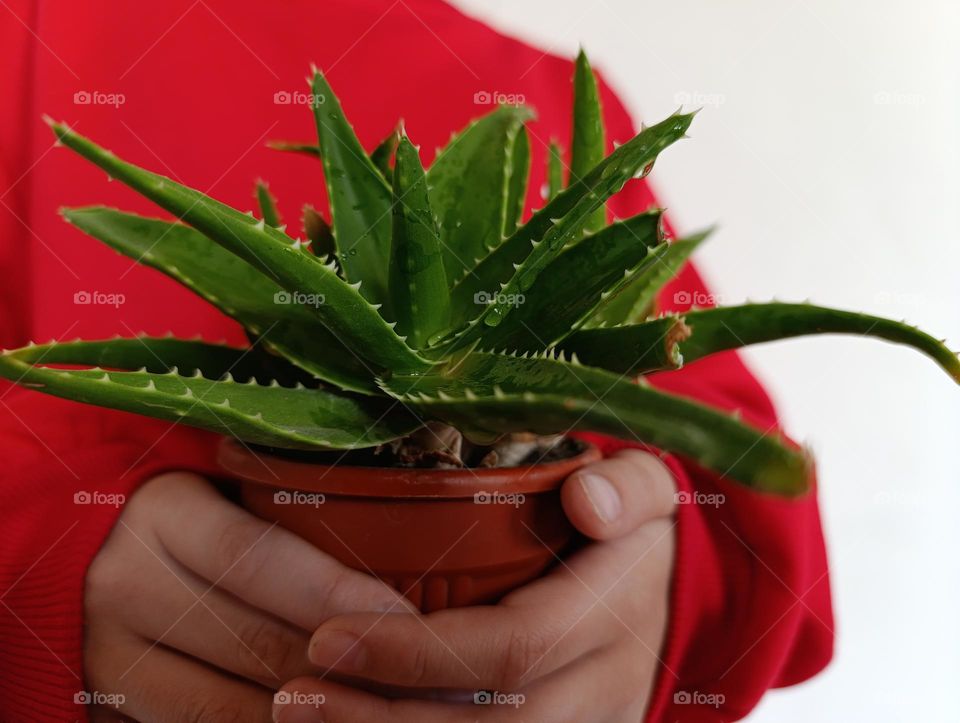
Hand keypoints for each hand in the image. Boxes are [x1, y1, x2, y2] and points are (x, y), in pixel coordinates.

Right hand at [83, 472, 414, 722]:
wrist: (82, 548)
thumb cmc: (184, 508)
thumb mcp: (223, 488)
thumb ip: (288, 513)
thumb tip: (393, 563)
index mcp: (163, 513)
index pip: (260, 558)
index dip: (339, 595)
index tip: (407, 618)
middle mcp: (127, 584)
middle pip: (255, 641)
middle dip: (347, 668)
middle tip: (419, 680)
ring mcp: (111, 654)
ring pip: (231, 706)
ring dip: (318, 712)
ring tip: (386, 709)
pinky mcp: (110, 703)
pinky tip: (325, 717)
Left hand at [275, 449, 677, 722]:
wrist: (677, 600)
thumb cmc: (636, 533)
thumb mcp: (646, 489)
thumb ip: (626, 487)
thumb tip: (588, 499)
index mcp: (609, 616)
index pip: (509, 650)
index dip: (415, 653)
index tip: (327, 636)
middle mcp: (601, 690)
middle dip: (383, 722)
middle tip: (290, 696)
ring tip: (299, 721)